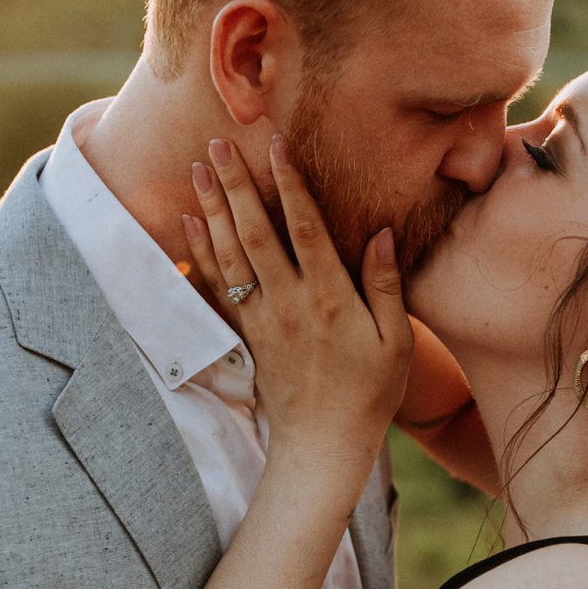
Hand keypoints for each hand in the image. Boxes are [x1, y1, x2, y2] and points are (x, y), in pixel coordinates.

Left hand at [185, 135, 410, 471]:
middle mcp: (290, 303)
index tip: (276, 146)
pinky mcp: (248, 335)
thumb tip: (381, 233)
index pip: (306, 229)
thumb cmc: (369, 392)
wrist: (324, 444)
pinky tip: (190, 225)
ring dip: (213, 210)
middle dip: (236, 185)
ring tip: (197, 170)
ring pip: (230, 255)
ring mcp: (263, 319)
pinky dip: (202, 254)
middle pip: (256, 233)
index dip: (290, 185)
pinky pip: (218, 287)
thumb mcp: (396, 341)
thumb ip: (386, 285)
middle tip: (216, 144)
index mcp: (330, 299)